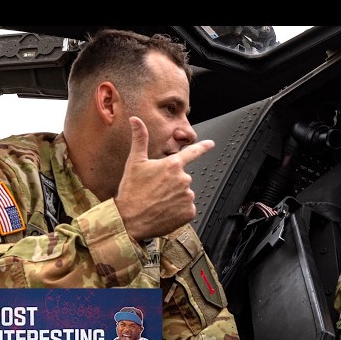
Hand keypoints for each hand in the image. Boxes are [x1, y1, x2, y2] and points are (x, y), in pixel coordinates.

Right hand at [114, 116, 214, 240]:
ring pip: (185, 194)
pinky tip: (165, 211)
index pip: (192, 152)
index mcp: (172, 165)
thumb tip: (136, 120)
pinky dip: (178, 210)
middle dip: (172, 183)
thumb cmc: (131, 191)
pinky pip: (187, 208)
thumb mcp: (134, 162)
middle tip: (155, 190)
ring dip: (175, 197)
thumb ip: (140, 139)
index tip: (211, 144)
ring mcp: (187, 196)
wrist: (129, 219)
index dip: (203, 147)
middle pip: (183, 178)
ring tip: (158, 201)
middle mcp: (183, 179)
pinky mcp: (189, 212)